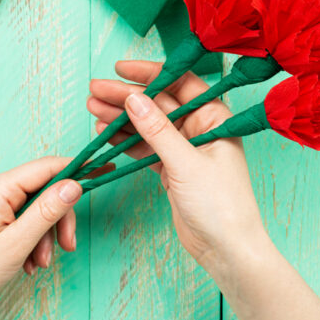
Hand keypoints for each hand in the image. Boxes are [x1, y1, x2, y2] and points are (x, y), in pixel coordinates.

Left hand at [0, 157, 81, 319]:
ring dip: (44, 234)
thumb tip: (74, 184)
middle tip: (67, 247)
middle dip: (58, 219)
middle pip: (43, 190)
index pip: (47, 167)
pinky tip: (28, 260)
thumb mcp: (18, 243)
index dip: (78, 169)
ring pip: (35, 206)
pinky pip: (21, 215)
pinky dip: (31, 237)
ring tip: (38, 263)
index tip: (104, 170)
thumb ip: (48, 211)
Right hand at [88, 61, 319, 319]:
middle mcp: (201, 129)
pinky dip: (126, 141)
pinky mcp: (173, 169)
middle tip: (95, 91)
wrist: (227, 249)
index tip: (120, 69)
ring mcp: (185, 150)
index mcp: (215, 118)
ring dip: (121, 118)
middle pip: (159, 104)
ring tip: (92, 109)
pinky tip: (106, 133)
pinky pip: (146, 147)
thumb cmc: (221, 206)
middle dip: (126, 96)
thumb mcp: (186, 164)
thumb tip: (134, 99)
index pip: (180, 84)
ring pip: (148, 125)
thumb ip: (158, 131)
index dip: (150, 74)